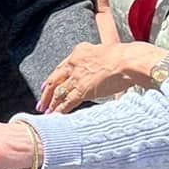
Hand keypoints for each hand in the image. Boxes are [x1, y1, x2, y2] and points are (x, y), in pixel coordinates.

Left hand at [38, 41, 162, 111]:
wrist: (128, 61)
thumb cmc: (124, 56)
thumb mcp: (105, 52)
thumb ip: (97, 62)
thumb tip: (99, 71)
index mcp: (79, 52)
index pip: (61, 67)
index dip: (53, 78)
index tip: (45, 86)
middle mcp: (74, 64)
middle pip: (54, 80)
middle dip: (46, 93)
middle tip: (40, 102)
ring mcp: (77, 78)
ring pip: (59, 92)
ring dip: (51, 104)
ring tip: (45, 112)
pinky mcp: (83, 90)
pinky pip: (67, 102)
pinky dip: (60, 110)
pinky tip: (55, 116)